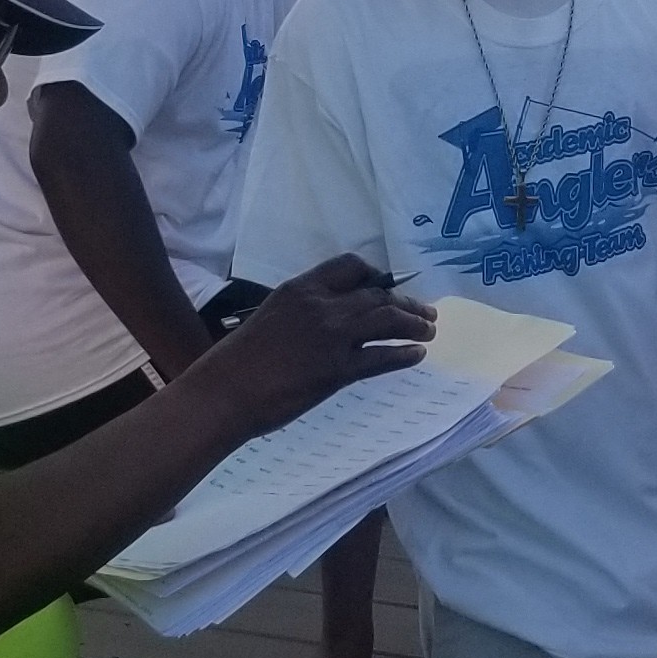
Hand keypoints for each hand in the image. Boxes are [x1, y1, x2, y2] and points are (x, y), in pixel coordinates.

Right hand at [203, 259, 432, 436]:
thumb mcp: (273, 317)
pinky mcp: (340, 369)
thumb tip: (328, 319)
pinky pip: (383, 356)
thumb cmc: (238, 359)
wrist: (226, 391)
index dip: (375, 275)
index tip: (386, 285)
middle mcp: (322, 305)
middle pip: (377, 295)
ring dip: (414, 324)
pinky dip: (404, 354)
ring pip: (387, 320)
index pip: (349, 266)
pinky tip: (416, 355)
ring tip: (429, 330)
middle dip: (406, 303)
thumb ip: (303, 311)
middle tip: (426, 311)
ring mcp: (333, 336)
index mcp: (301, 288)